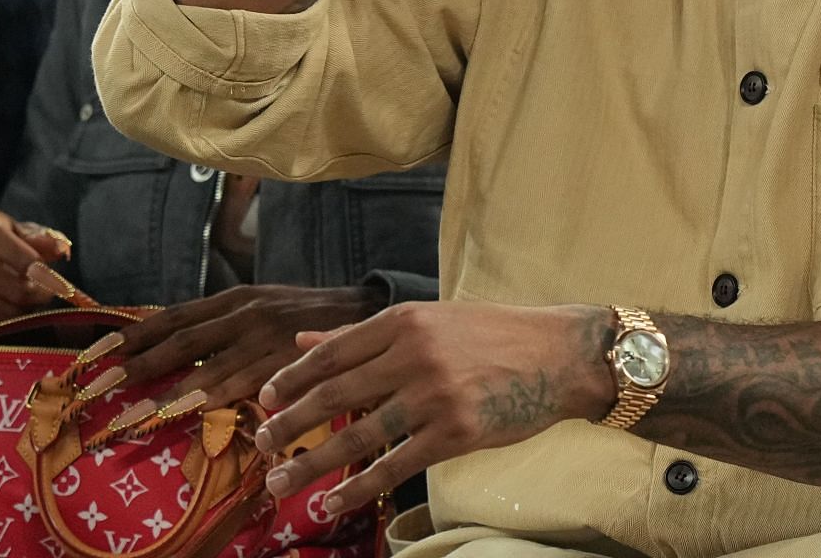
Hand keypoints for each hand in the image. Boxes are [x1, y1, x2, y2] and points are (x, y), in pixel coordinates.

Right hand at [0, 209, 71, 338]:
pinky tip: (8, 318)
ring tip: (26, 304)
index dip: (24, 258)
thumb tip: (60, 249)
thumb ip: (43, 239)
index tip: (47, 275)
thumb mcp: (20, 233)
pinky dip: (4, 329)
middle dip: (38, 294)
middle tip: (47, 294)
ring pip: (2, 312)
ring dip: (24, 313)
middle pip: (9, 285)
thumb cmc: (1, 246)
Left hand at [84, 283, 389, 417]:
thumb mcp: (260, 305)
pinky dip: (210, 400)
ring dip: (164, 395)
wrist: (365, 309)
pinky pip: (242, 386)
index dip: (132, 336)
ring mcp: (266, 339)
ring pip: (206, 368)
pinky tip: (186, 414)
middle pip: (180, 342)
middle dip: (135, 365)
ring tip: (129, 416)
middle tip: (95, 388)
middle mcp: (245, 313)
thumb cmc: (305, 315)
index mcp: (234, 298)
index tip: (93, 356)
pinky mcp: (287, 362)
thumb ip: (221, 323)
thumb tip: (169, 344)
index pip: (172, 317)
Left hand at [251, 301, 613, 511]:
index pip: (333, 352)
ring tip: (279, 481)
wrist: (561, 354)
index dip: (293, 377)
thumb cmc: (497, 334)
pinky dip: (357, 487)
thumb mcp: (432, 319)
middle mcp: (415, 354)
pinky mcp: (455, 432)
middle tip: (259, 445)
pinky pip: (394, 465)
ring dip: (311, 462)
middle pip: (335, 394)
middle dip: (289, 423)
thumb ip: (368, 333)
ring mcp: (434, 395)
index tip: (266, 398)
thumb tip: (305, 340)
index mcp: (407, 320)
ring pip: (357, 435)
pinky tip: (332, 501)